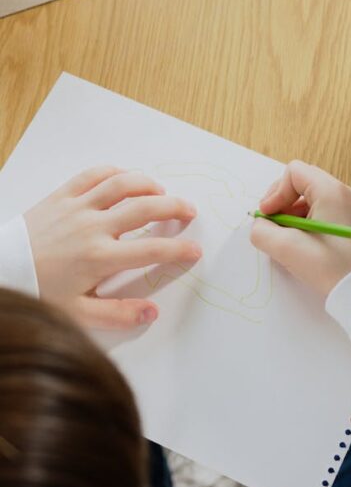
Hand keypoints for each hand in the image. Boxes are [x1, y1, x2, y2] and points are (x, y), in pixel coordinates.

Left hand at [25, 165, 201, 328]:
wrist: (0, 270)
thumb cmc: (37, 293)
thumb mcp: (77, 315)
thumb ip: (118, 315)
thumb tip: (152, 312)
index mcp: (100, 258)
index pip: (152, 250)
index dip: (179, 249)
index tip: (194, 250)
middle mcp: (93, 227)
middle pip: (145, 208)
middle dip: (174, 207)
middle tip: (189, 211)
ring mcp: (77, 207)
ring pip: (122, 184)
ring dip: (148, 184)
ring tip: (162, 192)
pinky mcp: (61, 195)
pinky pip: (93, 175)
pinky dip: (115, 172)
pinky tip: (126, 178)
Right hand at [250, 161, 350, 298]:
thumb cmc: (328, 267)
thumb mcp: (286, 248)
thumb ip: (262, 231)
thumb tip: (261, 224)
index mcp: (331, 191)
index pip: (294, 172)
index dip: (275, 192)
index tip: (268, 216)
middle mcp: (344, 194)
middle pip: (303, 183)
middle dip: (282, 202)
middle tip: (274, 225)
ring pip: (311, 198)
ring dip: (293, 214)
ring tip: (287, 238)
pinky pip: (323, 211)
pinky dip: (307, 222)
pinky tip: (302, 244)